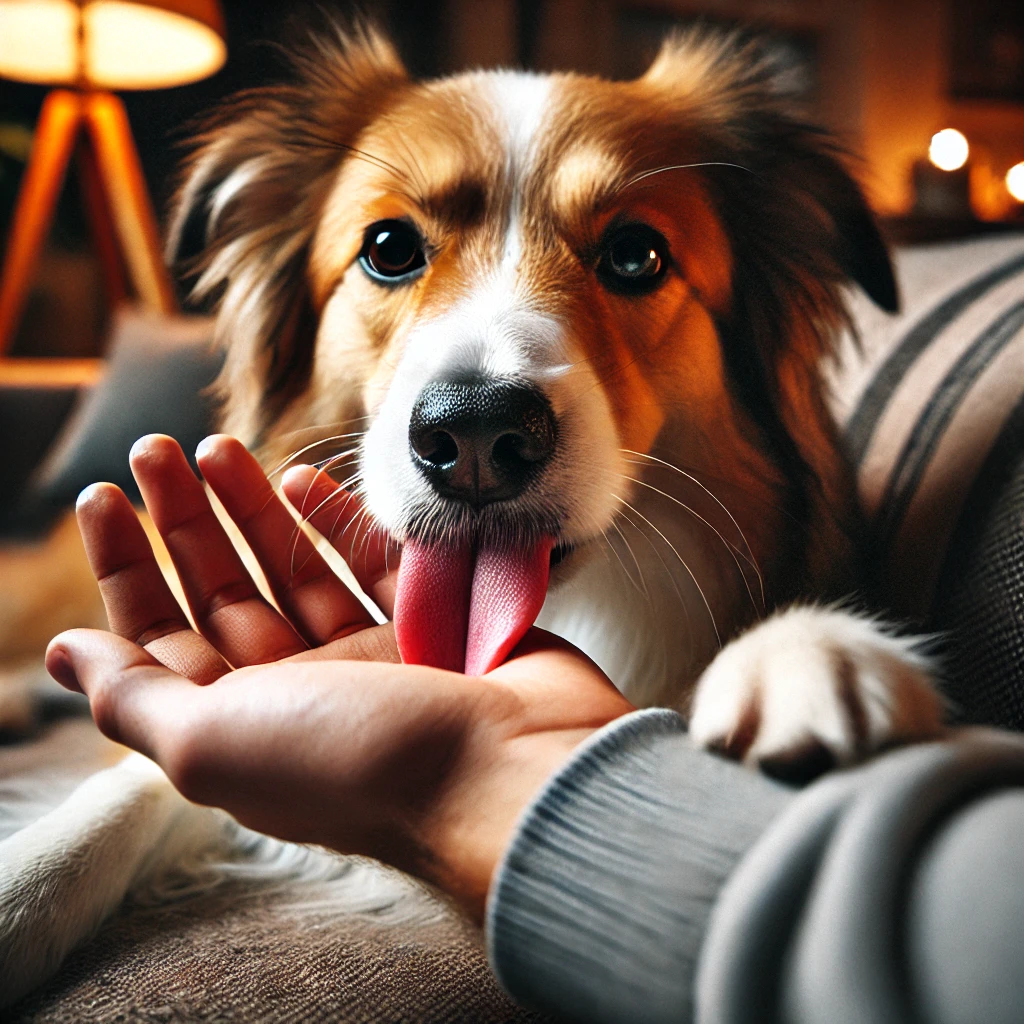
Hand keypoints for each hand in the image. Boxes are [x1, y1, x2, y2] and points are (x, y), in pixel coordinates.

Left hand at [46, 434, 632, 916]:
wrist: (512, 771)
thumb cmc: (360, 765)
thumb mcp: (213, 741)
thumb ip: (135, 696)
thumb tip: (63, 654)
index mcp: (242, 728)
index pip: (161, 638)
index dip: (126, 566)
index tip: (104, 495)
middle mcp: (301, 694)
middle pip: (226, 594)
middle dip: (186, 522)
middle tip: (158, 448)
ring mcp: (367, 658)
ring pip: (295, 570)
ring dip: (252, 509)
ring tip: (217, 447)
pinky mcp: (427, 625)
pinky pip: (370, 564)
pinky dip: (333, 521)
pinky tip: (298, 477)